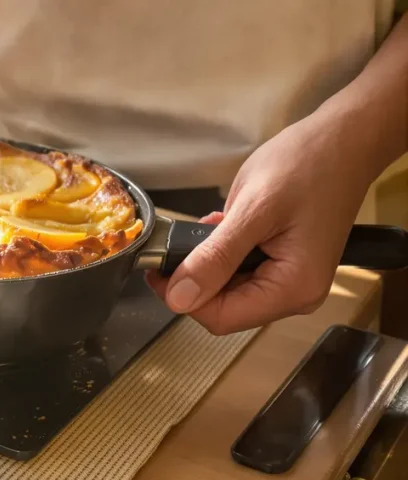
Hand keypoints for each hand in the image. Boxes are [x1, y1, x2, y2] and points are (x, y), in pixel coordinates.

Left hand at [145, 112, 372, 334]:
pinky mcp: (285, 265)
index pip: (221, 318)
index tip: (157, 267)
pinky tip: (223, 226)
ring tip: (210, 226)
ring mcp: (292, 281)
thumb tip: (178, 298)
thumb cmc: (306, 165)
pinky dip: (223, 253)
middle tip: (180, 240)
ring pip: (228, 291)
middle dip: (195, 278)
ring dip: (208, 262)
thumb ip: (215, 257)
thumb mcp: (253, 210)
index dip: (182, 298)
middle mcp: (295, 295)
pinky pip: (241, 273)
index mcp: (293, 289)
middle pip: (224, 308)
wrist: (343, 139)